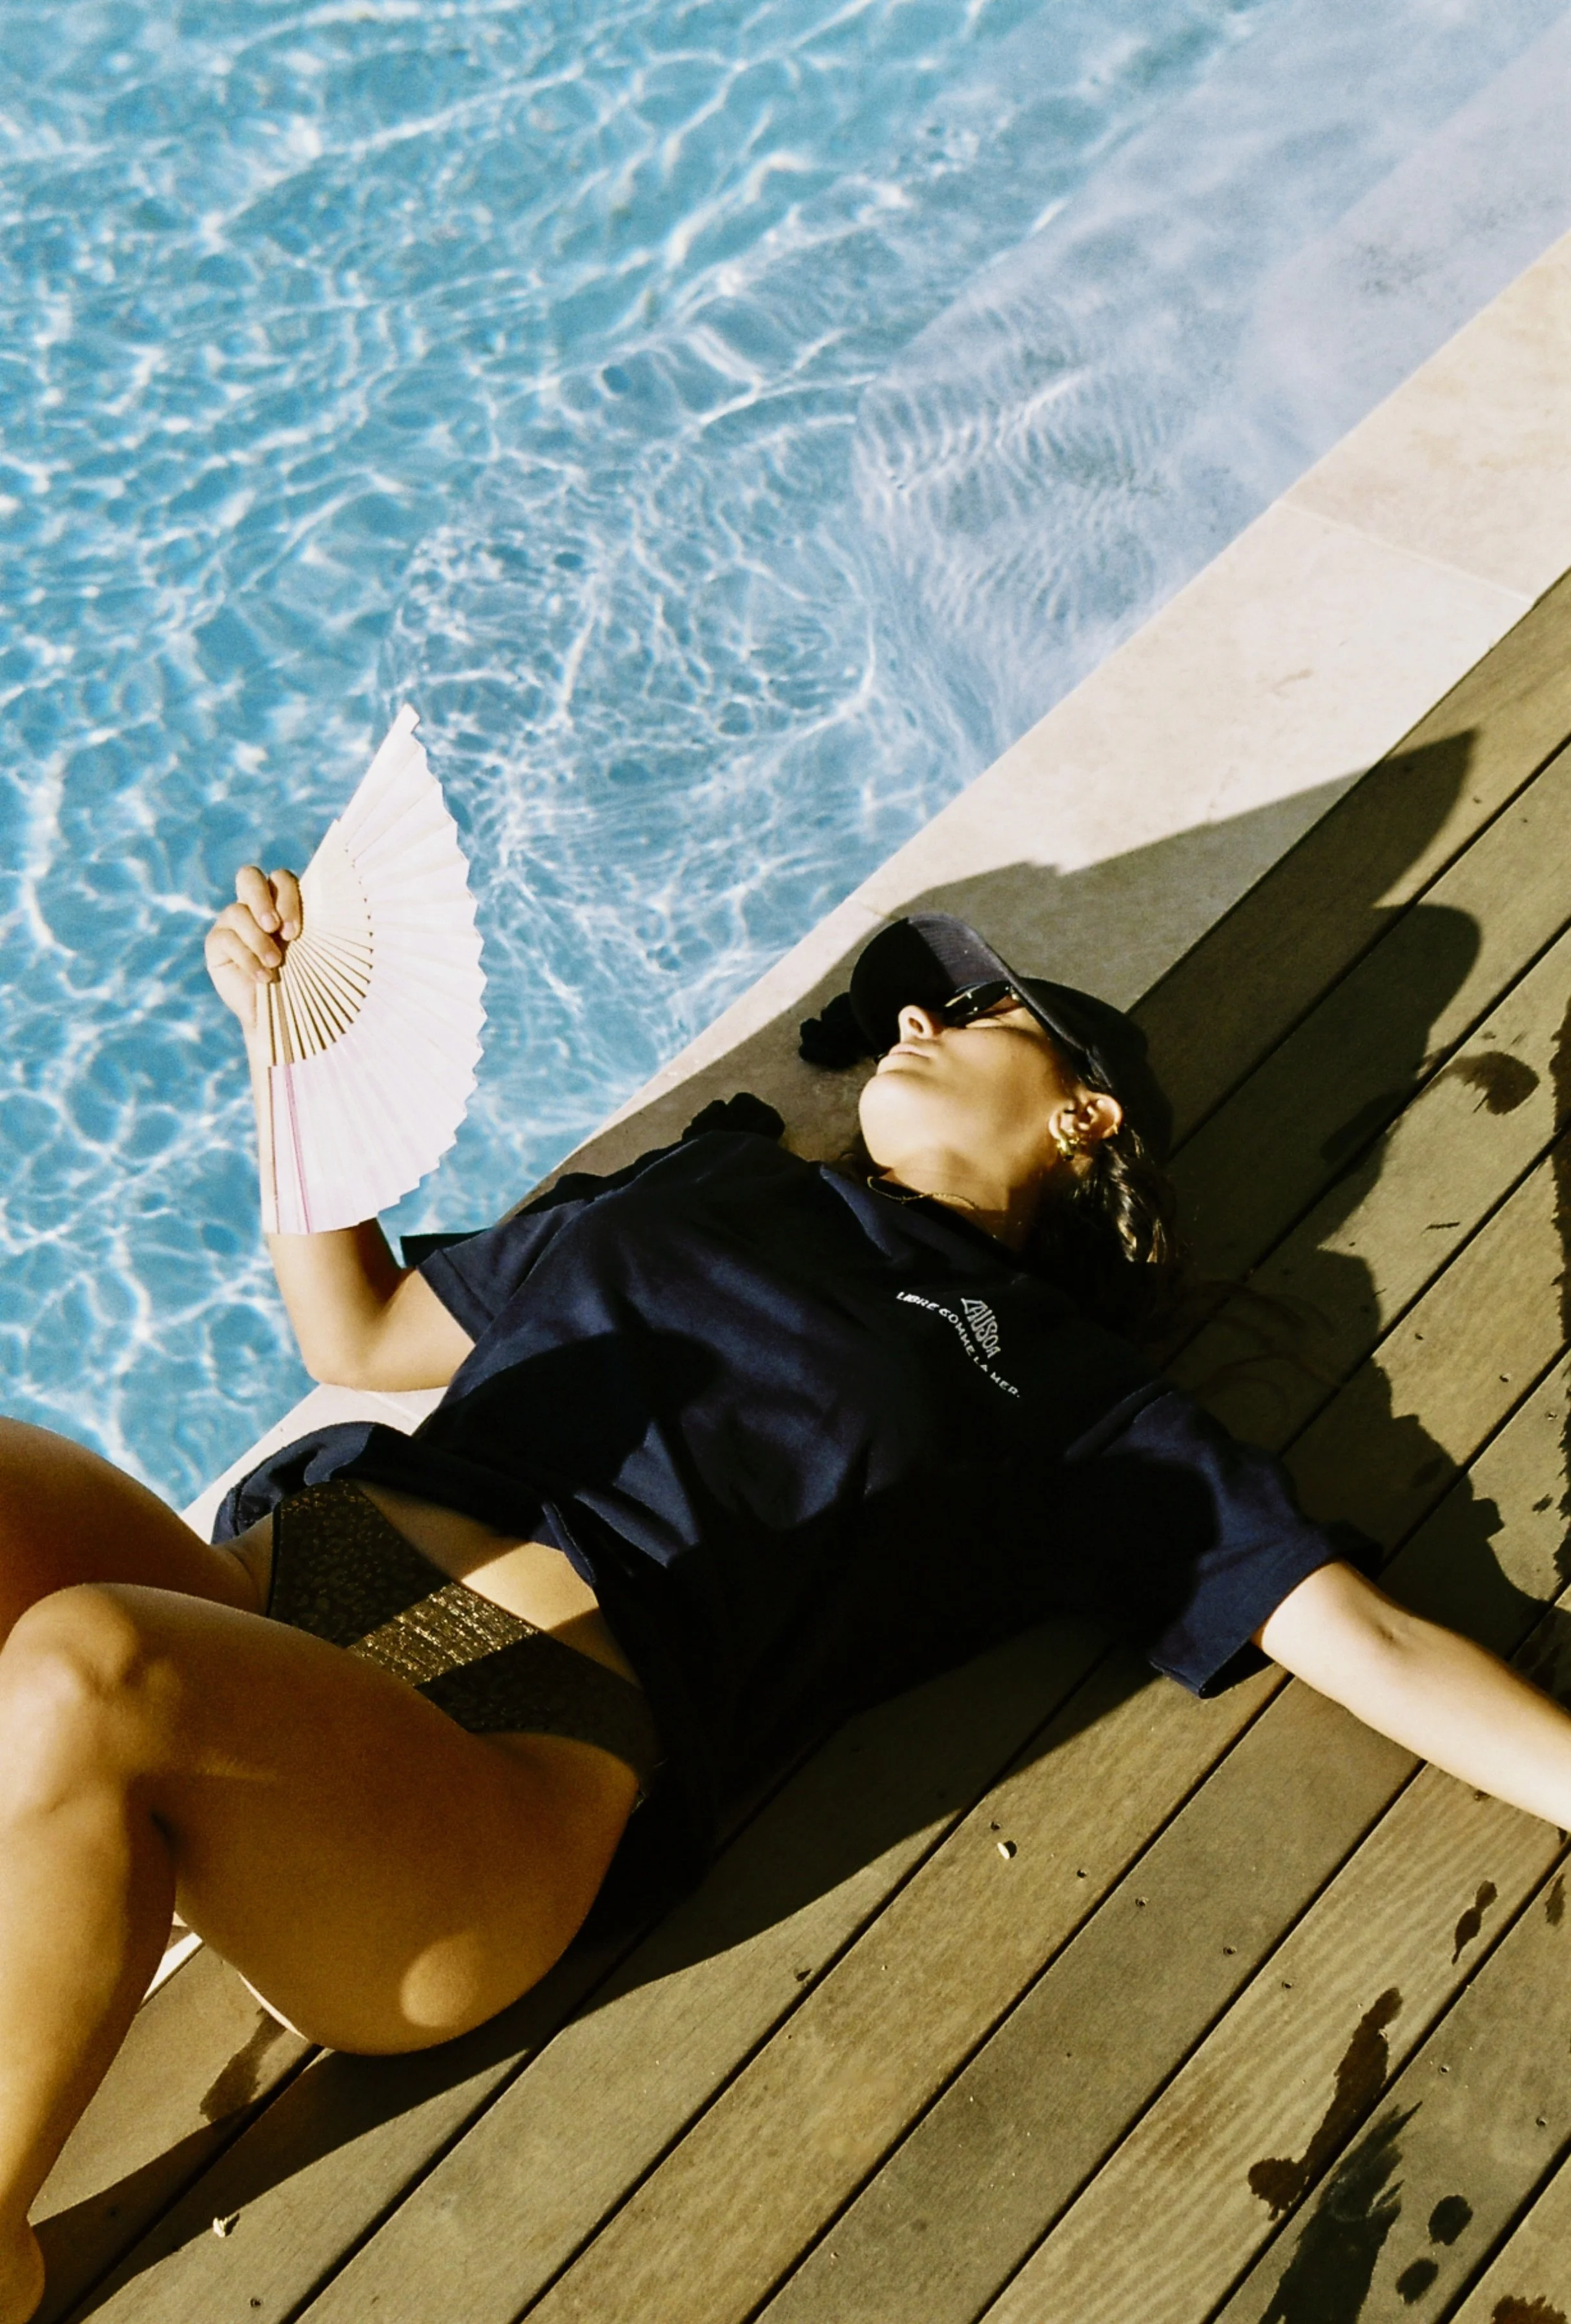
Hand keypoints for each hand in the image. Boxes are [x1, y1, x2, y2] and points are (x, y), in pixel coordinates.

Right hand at [205, 866, 302, 1038]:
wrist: (284, 1014)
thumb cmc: (307, 979)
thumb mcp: (316, 951)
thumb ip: (318, 926)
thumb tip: (338, 905)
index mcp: (281, 901)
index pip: (280, 878)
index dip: (286, 897)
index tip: (294, 931)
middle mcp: (254, 906)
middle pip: (248, 876)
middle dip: (261, 899)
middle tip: (273, 927)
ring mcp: (232, 922)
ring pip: (236, 911)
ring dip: (258, 939)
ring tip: (275, 963)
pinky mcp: (217, 942)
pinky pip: (226, 938)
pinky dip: (247, 958)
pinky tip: (263, 977)